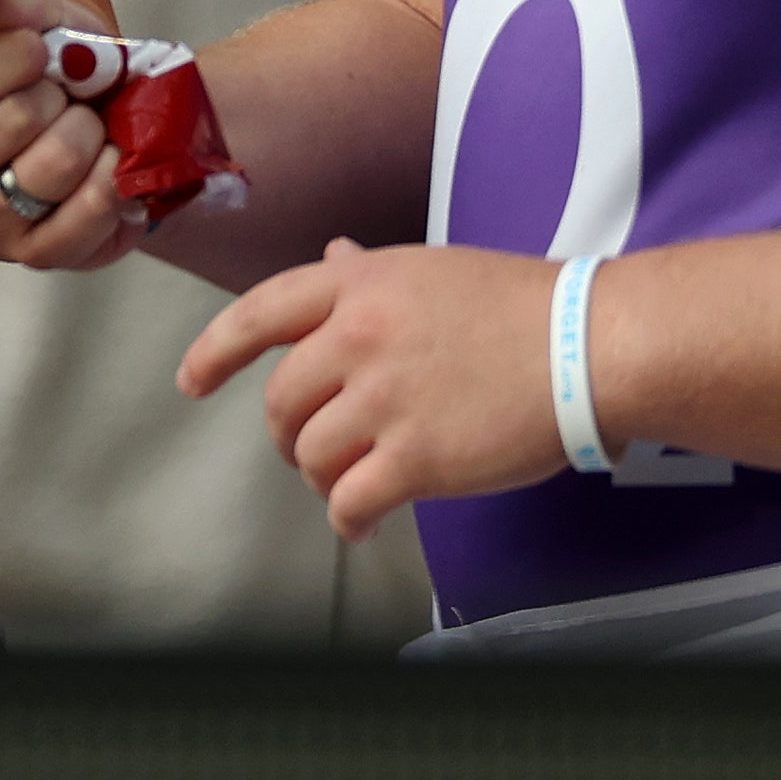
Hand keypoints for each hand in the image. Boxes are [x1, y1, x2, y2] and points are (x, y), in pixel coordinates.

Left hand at [182, 237, 568, 537]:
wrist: (588, 345)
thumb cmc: (518, 305)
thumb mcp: (428, 271)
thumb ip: (368, 276)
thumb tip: (330, 258)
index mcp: (355, 286)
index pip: (257, 314)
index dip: (214, 351)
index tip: (192, 382)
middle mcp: (355, 338)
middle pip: (280, 401)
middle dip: (289, 432)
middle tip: (314, 447)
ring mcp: (384, 400)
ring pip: (310, 455)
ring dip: (322, 476)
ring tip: (352, 481)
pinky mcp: (418, 459)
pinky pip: (350, 501)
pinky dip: (348, 518)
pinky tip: (363, 521)